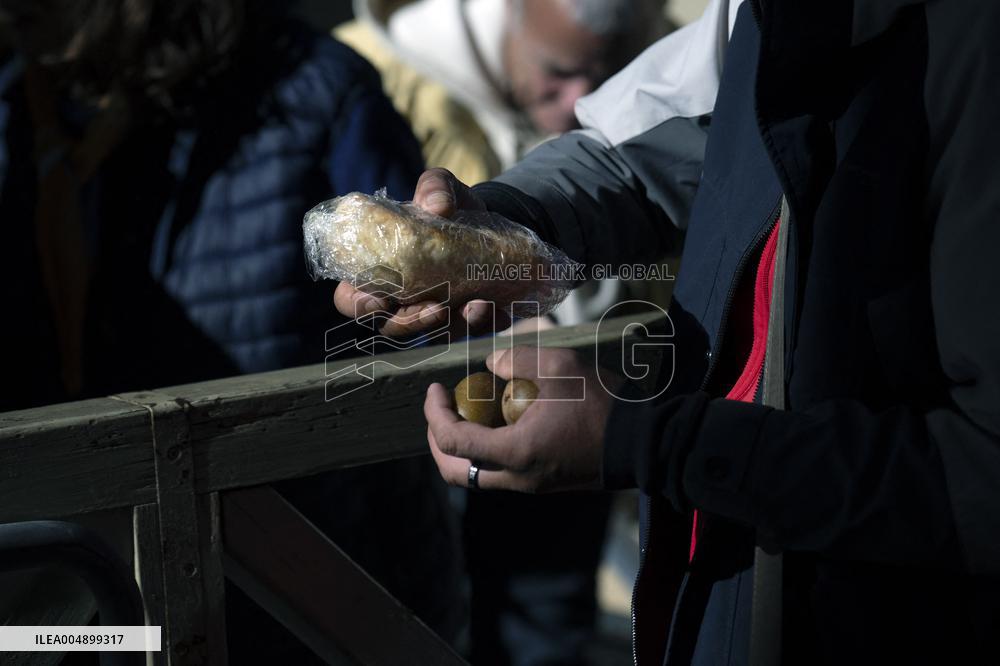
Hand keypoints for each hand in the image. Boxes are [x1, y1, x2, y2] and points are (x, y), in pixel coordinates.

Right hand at [332, 168, 503, 336]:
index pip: (351, 298)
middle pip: (389, 327)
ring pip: (431, 336)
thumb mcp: (440, 187)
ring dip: (452, 326)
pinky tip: (493, 309)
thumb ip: (434, 188)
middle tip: (436, 308)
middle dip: (410, 323)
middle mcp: (401, 297)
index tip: (378, 299)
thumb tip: (438, 207)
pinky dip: (481, 323)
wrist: (491, 220)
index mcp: (378, 268)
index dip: (359, 305)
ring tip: (475, 306)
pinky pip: (470, 332)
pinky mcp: (466, 318)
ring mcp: (433, 312)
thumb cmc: (449, 205)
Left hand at [425, 346, 623, 492]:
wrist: (644, 443)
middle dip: (438, 441)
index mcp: (515, 452)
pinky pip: (500, 474)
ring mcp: (531, 486)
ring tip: (467, 412)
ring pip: (477, 478)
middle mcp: (517, 478)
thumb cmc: (603, 404)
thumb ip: (518, 359)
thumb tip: (491, 364)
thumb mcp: (560, 367)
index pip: (453, 442)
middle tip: (440, 410)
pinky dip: (486, 451)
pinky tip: (498, 420)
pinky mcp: (544, 484)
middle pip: (456, 473)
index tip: (435, 388)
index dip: (435, 414)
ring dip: (461, 448)